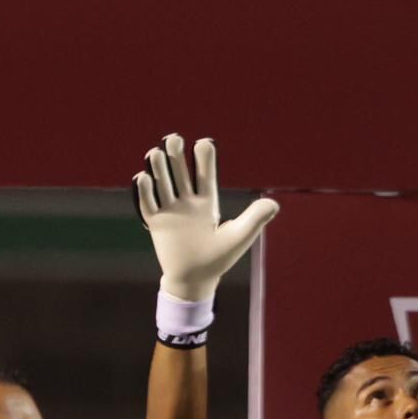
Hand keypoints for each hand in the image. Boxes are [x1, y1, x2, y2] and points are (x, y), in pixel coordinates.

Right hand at [131, 133, 277, 306]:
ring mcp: (170, 211)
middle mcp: (187, 202)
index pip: (204, 174)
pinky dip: (145, 191)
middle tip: (174, 138)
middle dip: (176, 155)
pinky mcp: (156, 224)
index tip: (203, 142)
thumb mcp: (240, 237)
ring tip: (156, 153)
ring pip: (162, 183)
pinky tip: (144, 177)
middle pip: (179, 172)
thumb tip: (273, 203)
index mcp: (207, 202)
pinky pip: (148, 204)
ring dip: (159, 168)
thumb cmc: (219, 259)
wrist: (195, 280)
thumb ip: (255, 218)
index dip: (203, 158)